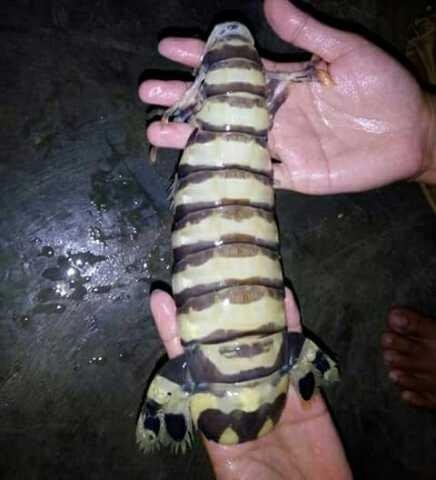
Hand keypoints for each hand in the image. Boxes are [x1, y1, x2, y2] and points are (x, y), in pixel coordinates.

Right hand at [139, 0, 433, 193]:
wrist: (408, 133)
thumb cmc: (381, 88)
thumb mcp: (345, 52)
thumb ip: (307, 32)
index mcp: (283, 81)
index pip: (233, 67)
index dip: (202, 56)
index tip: (169, 48)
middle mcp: (273, 112)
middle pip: (220, 104)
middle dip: (183, 96)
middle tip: (149, 91)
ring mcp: (280, 145)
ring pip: (228, 140)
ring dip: (192, 135)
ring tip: (156, 130)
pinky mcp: (293, 175)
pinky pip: (256, 173)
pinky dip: (228, 171)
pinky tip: (198, 168)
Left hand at [150, 289, 350, 479]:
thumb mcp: (230, 471)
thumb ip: (211, 434)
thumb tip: (189, 410)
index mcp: (213, 410)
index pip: (188, 364)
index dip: (175, 332)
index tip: (162, 298)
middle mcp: (241, 392)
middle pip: (225, 343)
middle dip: (216, 309)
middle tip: (208, 270)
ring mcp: (274, 388)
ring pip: (261, 340)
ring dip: (254, 309)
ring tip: (244, 272)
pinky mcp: (305, 392)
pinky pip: (297, 353)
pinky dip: (292, 325)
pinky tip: (285, 298)